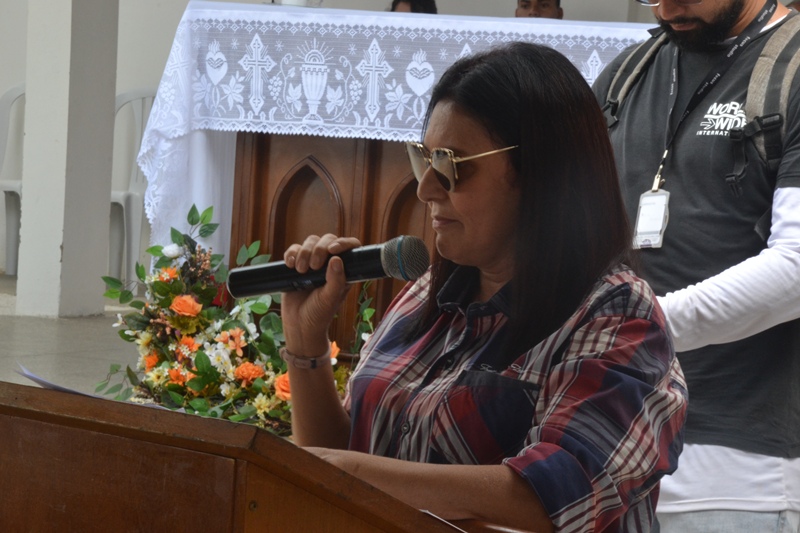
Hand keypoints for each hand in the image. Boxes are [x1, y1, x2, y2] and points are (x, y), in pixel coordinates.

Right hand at [281, 234, 361, 355]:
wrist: (299, 326)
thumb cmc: (319, 315)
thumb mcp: (330, 299)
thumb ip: (335, 280)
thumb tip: (336, 259)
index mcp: (344, 270)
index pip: (350, 247)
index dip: (344, 243)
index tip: (333, 250)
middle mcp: (329, 264)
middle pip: (327, 240)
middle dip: (319, 249)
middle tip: (313, 267)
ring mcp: (312, 263)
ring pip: (311, 241)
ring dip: (304, 252)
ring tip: (301, 271)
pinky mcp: (296, 265)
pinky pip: (294, 249)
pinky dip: (291, 253)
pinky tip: (290, 265)